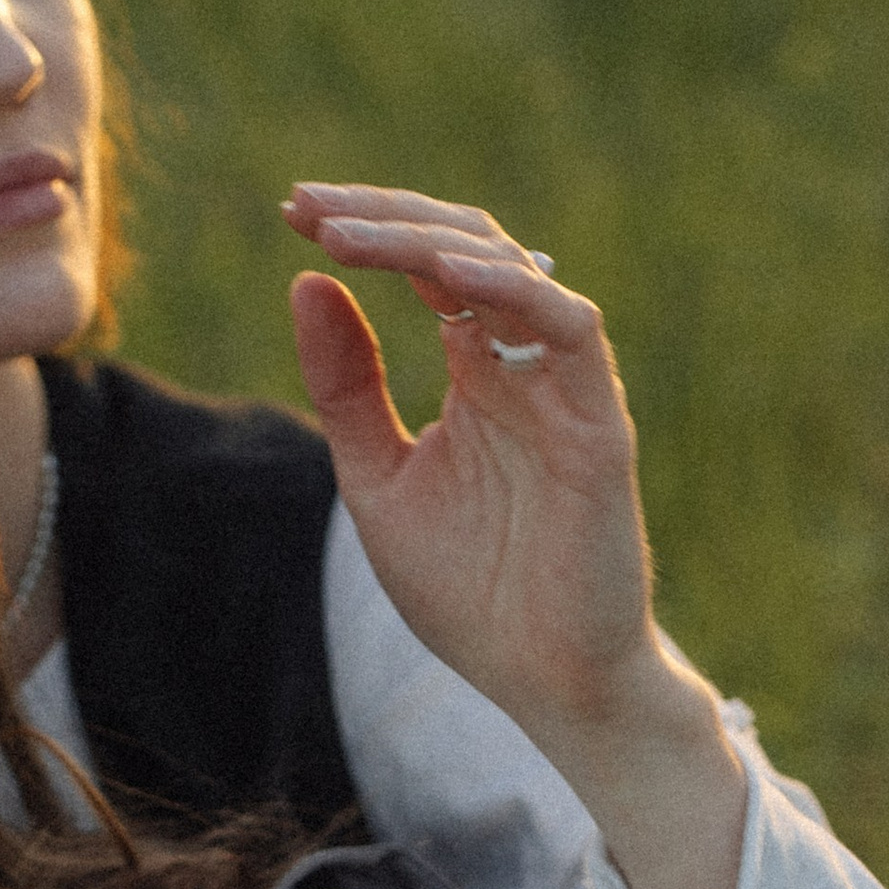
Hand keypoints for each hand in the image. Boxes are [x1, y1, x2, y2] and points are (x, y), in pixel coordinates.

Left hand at [283, 185, 745, 888]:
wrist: (542, 683)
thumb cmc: (471, 594)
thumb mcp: (377, 481)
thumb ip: (348, 387)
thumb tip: (304, 285)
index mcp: (478, 373)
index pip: (425, 266)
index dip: (364, 231)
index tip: (290, 213)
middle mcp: (523, 364)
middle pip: (463, 246)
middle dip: (380, 217)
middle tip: (304, 206)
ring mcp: (565, 387)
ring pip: (511, 268)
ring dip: (424, 240)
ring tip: (345, 234)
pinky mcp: (598, 423)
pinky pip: (568, 328)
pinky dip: (510, 291)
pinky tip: (440, 278)